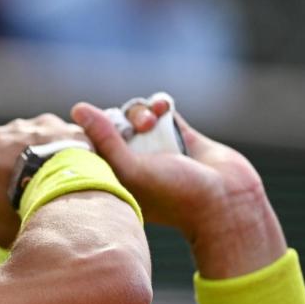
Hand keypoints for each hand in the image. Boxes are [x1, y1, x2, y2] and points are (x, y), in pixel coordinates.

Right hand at [0, 115, 88, 246]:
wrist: (65, 186)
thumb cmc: (24, 210)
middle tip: (13, 190)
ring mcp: (15, 126)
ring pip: (15, 140)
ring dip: (23, 154)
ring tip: (42, 177)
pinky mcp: (44, 120)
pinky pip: (44, 132)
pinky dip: (50, 144)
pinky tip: (62, 162)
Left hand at [71, 100, 287, 277]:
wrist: (226, 199)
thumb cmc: (174, 195)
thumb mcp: (130, 170)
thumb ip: (104, 139)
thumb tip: (77, 108)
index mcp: (112, 177)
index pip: (88, 145)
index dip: (92, 130)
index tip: (106, 132)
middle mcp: (131, 162)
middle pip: (112, 125)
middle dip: (121, 119)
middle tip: (138, 129)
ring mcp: (154, 147)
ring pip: (135, 114)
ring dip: (141, 111)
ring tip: (153, 121)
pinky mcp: (177, 134)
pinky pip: (160, 109)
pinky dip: (159, 103)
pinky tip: (164, 107)